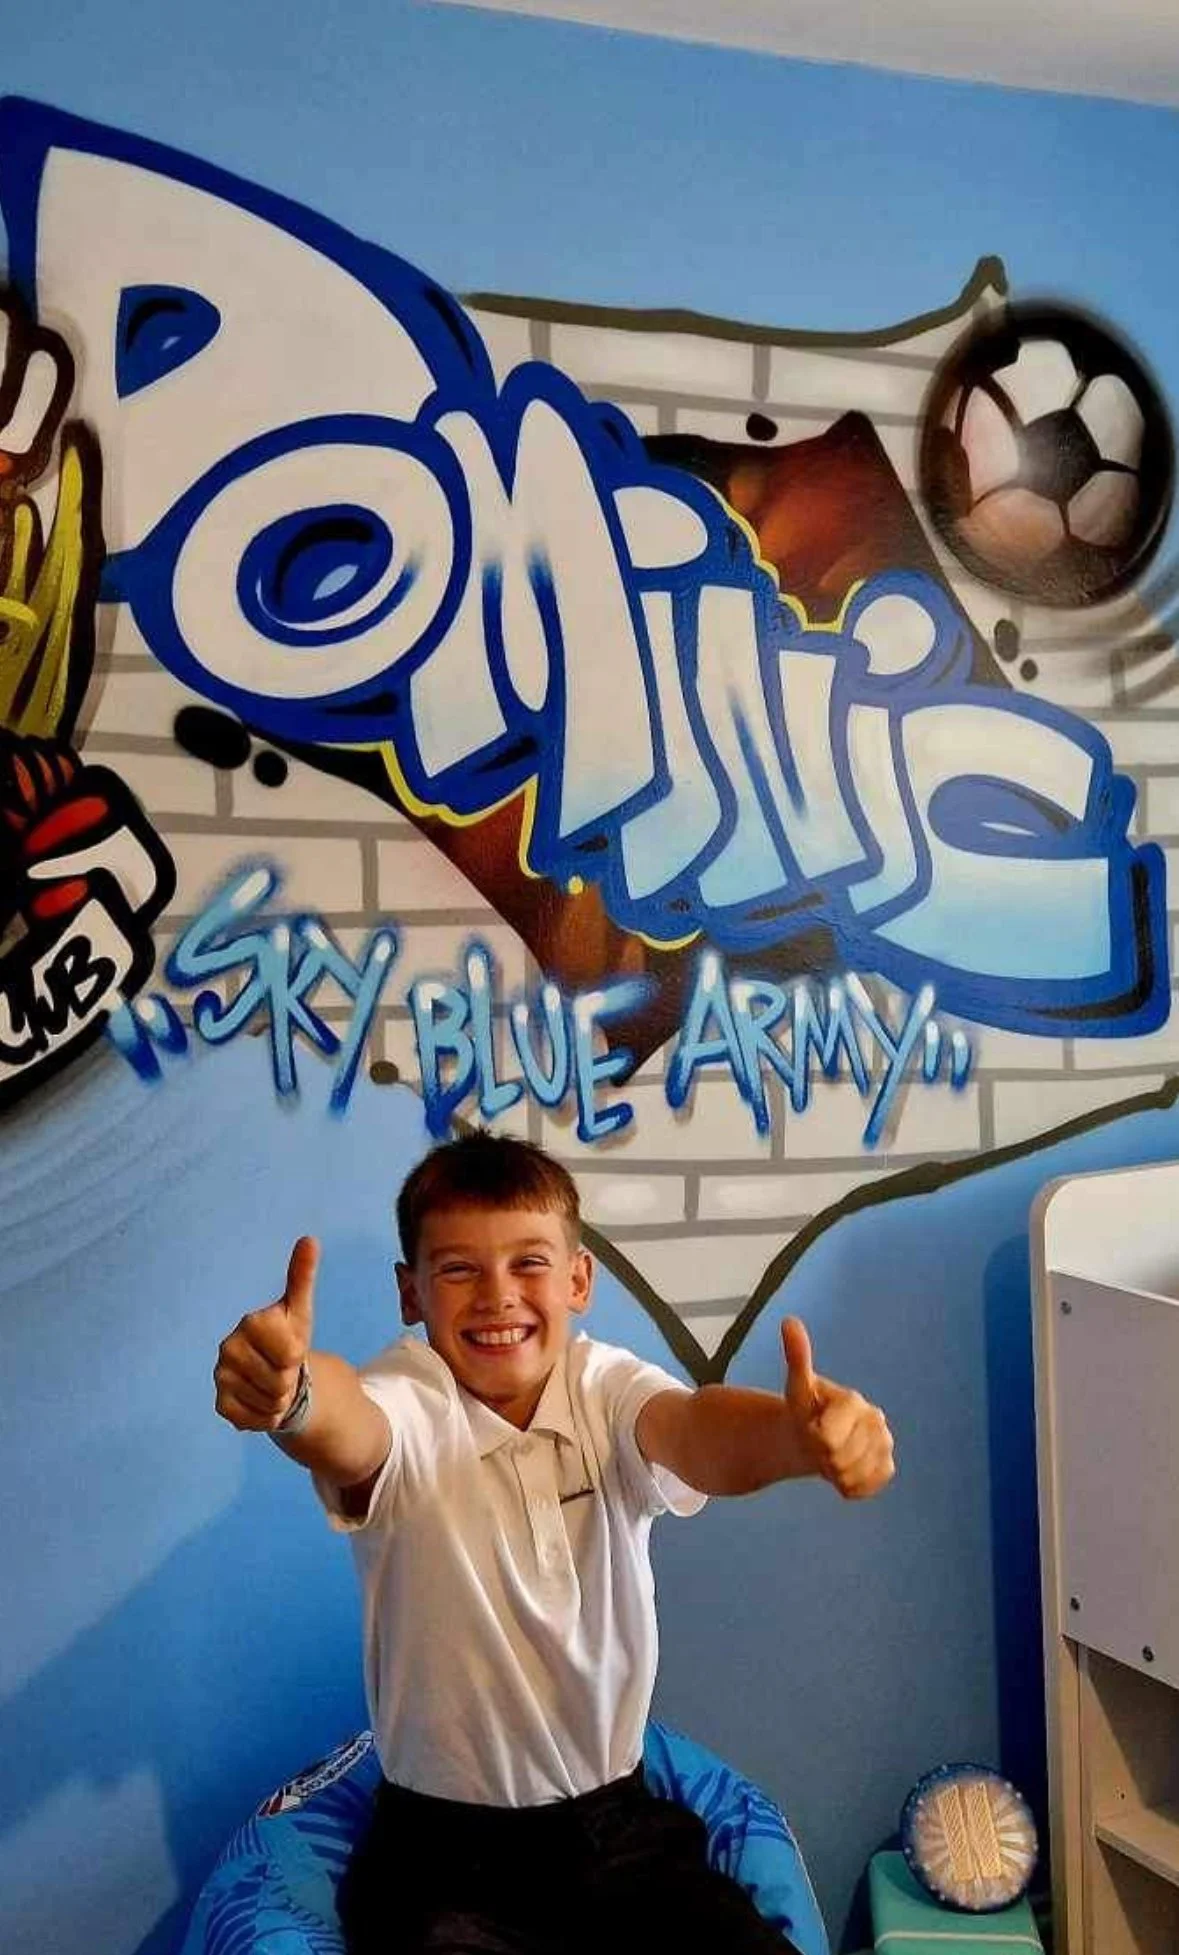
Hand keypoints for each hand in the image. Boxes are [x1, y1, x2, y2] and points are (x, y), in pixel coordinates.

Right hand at [214, 1237, 318, 1431]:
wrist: (274, 1374)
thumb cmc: (288, 1340)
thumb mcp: (300, 1310)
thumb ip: (302, 1275)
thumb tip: (310, 1239)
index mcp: (251, 1322)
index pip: (291, 1352)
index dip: (298, 1356)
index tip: (291, 1350)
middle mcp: (228, 1347)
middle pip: (281, 1380)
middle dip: (290, 1380)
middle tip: (282, 1370)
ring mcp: (221, 1377)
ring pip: (270, 1402)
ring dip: (280, 1400)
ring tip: (272, 1384)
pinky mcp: (220, 1405)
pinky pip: (255, 1420)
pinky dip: (266, 1417)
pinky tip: (261, 1400)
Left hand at [782, 1317, 894, 1499]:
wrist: (813, 1436)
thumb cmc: (804, 1409)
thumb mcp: (796, 1387)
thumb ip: (797, 1356)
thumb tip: (788, 1320)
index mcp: (855, 1400)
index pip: (828, 1438)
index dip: (813, 1439)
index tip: (812, 1427)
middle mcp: (877, 1420)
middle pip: (840, 1459)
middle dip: (823, 1457)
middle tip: (819, 1443)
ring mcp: (885, 1444)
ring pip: (852, 1475)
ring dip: (834, 1473)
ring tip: (830, 1455)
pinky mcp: (887, 1466)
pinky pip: (867, 1487)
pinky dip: (849, 1487)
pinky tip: (842, 1471)